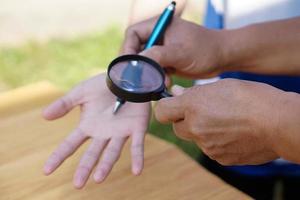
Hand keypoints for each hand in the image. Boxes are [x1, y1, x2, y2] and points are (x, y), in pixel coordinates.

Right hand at [43, 73, 150, 188]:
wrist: (126, 76)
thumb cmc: (103, 85)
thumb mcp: (81, 92)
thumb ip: (64, 104)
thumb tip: (44, 116)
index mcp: (88, 126)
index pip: (70, 144)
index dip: (58, 156)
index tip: (46, 171)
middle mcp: (103, 133)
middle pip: (92, 153)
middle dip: (85, 168)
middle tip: (78, 184)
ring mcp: (120, 132)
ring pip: (112, 152)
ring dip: (106, 165)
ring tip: (99, 178)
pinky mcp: (137, 129)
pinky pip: (137, 146)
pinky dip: (137, 158)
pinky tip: (137, 171)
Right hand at [122, 16, 224, 77]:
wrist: (222, 58)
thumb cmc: (205, 49)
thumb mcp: (182, 52)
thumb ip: (159, 55)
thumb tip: (138, 62)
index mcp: (159, 25)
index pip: (132, 34)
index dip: (127, 49)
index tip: (128, 65)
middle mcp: (158, 35)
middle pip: (135, 49)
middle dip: (137, 64)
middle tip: (137, 79)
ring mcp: (162, 48)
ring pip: (144, 61)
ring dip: (147, 73)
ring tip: (156, 82)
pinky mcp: (166, 60)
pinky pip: (153, 69)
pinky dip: (155, 77)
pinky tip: (164, 83)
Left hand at [154, 79, 284, 164]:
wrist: (278, 122)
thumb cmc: (251, 98)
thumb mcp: (220, 86)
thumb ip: (193, 93)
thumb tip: (175, 93)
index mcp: (193, 106)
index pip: (161, 112)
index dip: (166, 108)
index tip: (174, 106)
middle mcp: (195, 127)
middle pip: (177, 127)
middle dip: (185, 121)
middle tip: (203, 112)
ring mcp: (207, 145)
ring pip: (194, 138)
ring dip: (202, 131)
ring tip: (225, 122)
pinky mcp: (219, 157)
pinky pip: (210, 149)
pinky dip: (216, 142)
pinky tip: (232, 133)